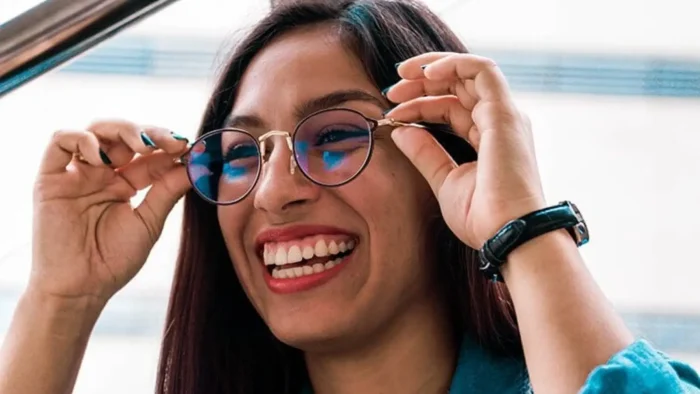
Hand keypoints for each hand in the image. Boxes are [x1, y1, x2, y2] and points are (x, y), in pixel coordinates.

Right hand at [31, 120, 190, 306]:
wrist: (81, 289)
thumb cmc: (113, 262)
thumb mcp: (149, 223)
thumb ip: (168, 191)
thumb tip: (195, 165)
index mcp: (126, 184)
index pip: (149, 154)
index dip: (168, 146)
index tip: (189, 147)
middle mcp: (102, 174)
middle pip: (124, 135)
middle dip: (150, 133)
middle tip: (170, 142)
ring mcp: (77, 174)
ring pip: (96, 130)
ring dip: (121, 131)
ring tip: (140, 147)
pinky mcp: (51, 178)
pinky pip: (60, 141)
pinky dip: (82, 138)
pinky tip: (102, 155)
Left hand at [385, 52, 545, 248]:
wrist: (508, 234)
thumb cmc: (483, 217)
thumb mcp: (444, 181)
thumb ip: (425, 153)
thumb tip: (400, 129)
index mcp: (487, 138)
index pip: (450, 107)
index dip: (419, 105)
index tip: (391, 114)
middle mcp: (499, 122)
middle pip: (458, 87)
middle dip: (421, 83)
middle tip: (391, 91)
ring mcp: (504, 116)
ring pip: (469, 73)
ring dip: (433, 69)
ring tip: (402, 75)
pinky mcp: (504, 114)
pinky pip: (482, 70)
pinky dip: (454, 63)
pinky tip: (425, 72)